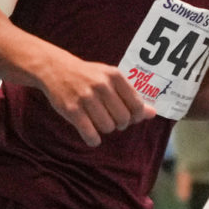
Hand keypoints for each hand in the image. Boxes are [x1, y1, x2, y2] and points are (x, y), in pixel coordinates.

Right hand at [32, 50, 151, 145]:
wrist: (56, 69)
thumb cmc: (88, 76)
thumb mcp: (110, 79)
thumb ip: (131, 95)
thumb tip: (152, 114)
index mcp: (114, 76)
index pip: (136, 106)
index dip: (135, 117)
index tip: (128, 117)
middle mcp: (101, 85)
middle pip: (123, 120)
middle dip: (119, 124)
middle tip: (110, 119)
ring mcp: (86, 97)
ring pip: (108, 128)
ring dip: (104, 130)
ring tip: (97, 121)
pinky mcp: (72, 110)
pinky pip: (90, 134)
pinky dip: (93, 140)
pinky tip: (90, 135)